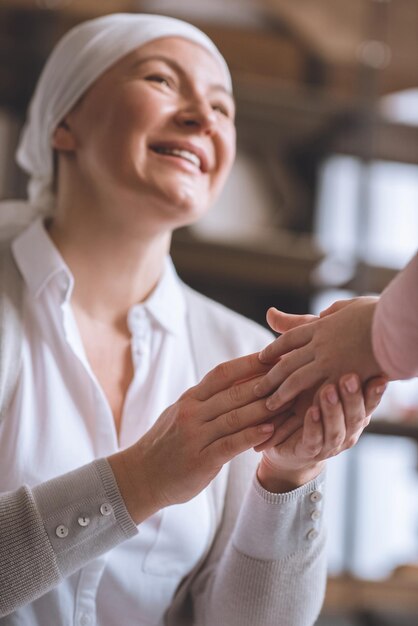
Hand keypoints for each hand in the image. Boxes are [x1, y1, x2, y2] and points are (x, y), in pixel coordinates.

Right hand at [108, 353, 280, 522]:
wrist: (139, 477)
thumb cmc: (166, 445)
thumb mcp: (181, 414)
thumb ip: (206, 400)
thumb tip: (235, 382)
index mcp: (190, 398)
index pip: (223, 373)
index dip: (250, 362)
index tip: (275, 354)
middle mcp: (192, 411)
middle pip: (234, 391)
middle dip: (266, 381)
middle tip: (293, 373)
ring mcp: (195, 435)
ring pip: (235, 415)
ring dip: (265, 407)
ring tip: (290, 399)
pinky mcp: (200, 460)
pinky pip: (230, 444)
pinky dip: (252, 435)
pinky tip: (271, 430)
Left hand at [254, 297, 384, 410]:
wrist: (396, 324)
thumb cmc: (377, 313)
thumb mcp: (348, 307)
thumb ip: (330, 313)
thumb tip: (314, 314)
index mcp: (320, 327)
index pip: (289, 339)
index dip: (274, 349)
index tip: (261, 358)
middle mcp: (320, 344)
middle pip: (287, 362)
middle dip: (270, 377)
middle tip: (255, 389)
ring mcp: (330, 362)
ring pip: (296, 379)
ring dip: (280, 393)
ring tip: (268, 405)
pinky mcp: (343, 378)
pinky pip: (319, 393)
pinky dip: (305, 404)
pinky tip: (295, 414)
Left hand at [256, 374, 386, 492]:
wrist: (288, 445)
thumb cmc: (308, 410)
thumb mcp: (321, 389)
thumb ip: (331, 372)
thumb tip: (339, 341)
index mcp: (355, 415)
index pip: (369, 403)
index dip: (375, 393)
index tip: (380, 377)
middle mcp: (347, 431)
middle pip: (355, 416)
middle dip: (352, 397)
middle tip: (349, 378)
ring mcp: (329, 444)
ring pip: (336, 429)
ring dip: (333, 410)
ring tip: (328, 391)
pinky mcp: (309, 451)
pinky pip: (313, 439)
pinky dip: (313, 425)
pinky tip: (311, 411)